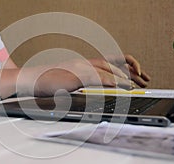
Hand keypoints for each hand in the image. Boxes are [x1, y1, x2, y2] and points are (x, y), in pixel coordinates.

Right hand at [18, 55, 149, 96]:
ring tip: (136, 85)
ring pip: (107, 69)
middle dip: (130, 72)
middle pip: (111, 64)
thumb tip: (92, 92)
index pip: (108, 62)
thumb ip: (81, 84)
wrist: (30, 80)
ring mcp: (79, 68)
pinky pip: (96, 77)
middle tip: (144, 80)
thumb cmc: (46, 82)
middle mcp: (82, 63)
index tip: (136, 73)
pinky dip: (110, 81)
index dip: (124, 65)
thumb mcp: (67, 82)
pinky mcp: (74, 75)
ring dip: (123, 77)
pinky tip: (119, 86)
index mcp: (82, 64)